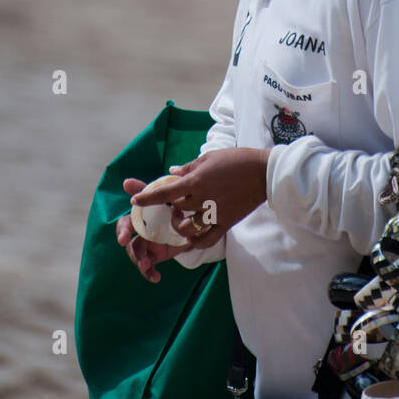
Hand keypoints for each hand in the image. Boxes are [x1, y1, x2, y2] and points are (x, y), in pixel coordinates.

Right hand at [116, 178, 198, 283]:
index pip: (125, 223)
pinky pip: (149, 267)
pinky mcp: (155, 255)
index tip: (123, 239)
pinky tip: (156, 278)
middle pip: (128, 242)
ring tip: (146, 265)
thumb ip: (147, 191)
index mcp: (140, 217)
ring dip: (139, 261)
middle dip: (127, 247)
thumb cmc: (174, 204)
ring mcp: (146, 244)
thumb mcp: (164, 196)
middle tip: (131, 255)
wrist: (191, 219)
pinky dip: (150, 273)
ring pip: (137, 255)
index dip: (122, 231)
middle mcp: (140, 231)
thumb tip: (125, 182)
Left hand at [130, 146, 269, 242]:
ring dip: (179, 225)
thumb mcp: (209, 158)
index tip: (135, 201)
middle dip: (169, 209)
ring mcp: (214, 213)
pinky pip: (205, 239)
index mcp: (195, 181)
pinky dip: (195, 240)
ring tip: (181, 218)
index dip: (147, 198)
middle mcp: (201, 199)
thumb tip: (171, 173)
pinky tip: (192, 236)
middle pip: (175, 209)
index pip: (163, 193)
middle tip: (169, 206)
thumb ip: (188, 168)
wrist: (263, 173)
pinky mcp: (225, 223)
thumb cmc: (236, 160)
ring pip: (186, 227)